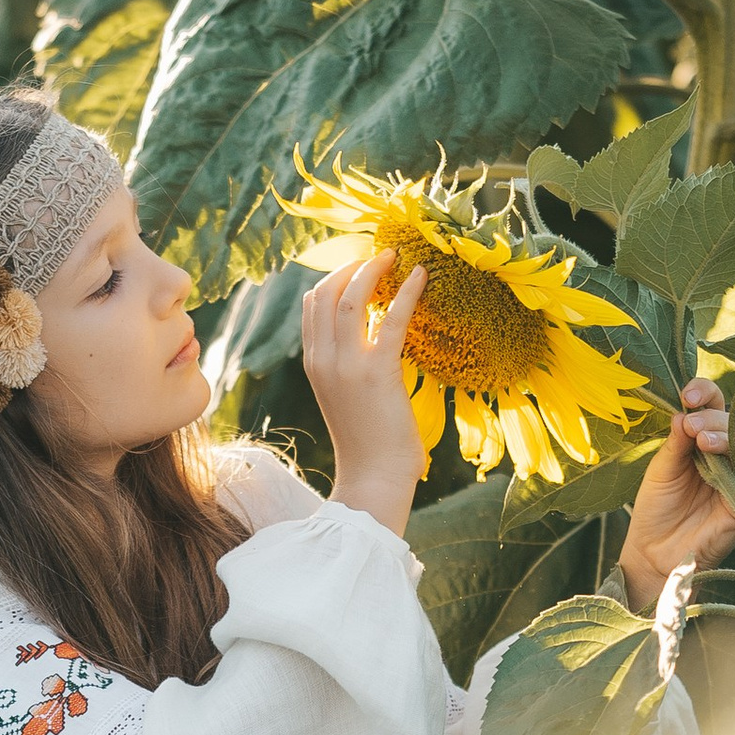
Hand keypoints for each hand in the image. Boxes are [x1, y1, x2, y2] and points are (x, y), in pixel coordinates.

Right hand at [304, 251, 427, 538]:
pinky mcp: (378, 372)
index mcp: (314, 364)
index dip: (335, 278)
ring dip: (374, 269)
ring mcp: (348, 365)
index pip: (313, 306)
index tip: (360, 267)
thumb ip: (346, 368)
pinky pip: (392, 318)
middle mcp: (324, 360)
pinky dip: (407, 291)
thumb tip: (368, 342)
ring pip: (352, 297)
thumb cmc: (368, 445)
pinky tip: (421, 276)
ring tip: (395, 257)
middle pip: (328, 293)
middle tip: (380, 255)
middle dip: (353, 266)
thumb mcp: (345, 399)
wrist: (373, 479)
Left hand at [618, 375, 734, 615]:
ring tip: (702, 440)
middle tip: (691, 425)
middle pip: (730, 423)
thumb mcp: (661, 470)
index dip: (705, 395)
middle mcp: (721, 456)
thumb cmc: (656, 511)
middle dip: (711, 418)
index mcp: (698, 442)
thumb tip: (684, 412)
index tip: (689, 393)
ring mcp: (734, 477)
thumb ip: (675, 443)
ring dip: (724, 436)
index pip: (711, 408)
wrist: (654, 554)